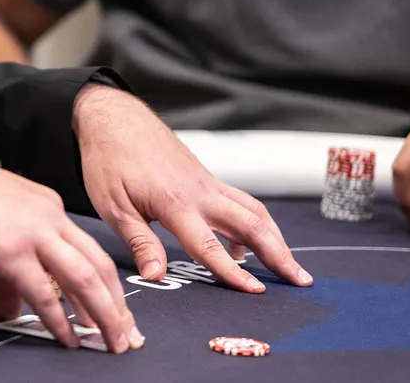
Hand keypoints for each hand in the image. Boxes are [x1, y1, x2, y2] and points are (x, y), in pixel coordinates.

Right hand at [0, 133, 139, 353]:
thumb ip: (10, 274)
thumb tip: (13, 309)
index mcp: (50, 209)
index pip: (91, 252)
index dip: (110, 286)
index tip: (119, 311)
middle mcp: (50, 218)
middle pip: (99, 266)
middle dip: (118, 306)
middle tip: (128, 336)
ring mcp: (33, 234)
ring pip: (84, 278)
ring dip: (103, 315)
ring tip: (112, 342)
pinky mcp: (11, 251)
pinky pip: (44, 292)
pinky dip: (59, 320)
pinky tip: (67, 338)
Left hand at [73, 85, 311, 292]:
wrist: (113, 118)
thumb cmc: (108, 161)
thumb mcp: (112, 206)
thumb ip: (140, 242)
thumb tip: (156, 276)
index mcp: (175, 202)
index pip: (209, 245)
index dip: (232, 272)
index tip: (256, 291)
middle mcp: (200, 192)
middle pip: (250, 224)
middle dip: (278, 253)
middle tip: (301, 281)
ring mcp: (206, 182)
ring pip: (252, 210)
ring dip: (274, 237)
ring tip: (289, 265)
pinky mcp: (205, 178)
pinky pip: (238, 202)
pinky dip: (254, 223)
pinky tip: (246, 247)